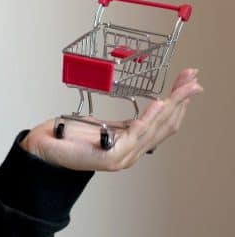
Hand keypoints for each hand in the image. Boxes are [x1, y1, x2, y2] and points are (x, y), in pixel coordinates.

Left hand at [21, 67, 203, 171]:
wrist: (42, 149)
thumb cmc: (67, 137)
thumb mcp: (100, 126)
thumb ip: (119, 124)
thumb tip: (130, 113)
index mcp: (131, 144)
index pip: (162, 123)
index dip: (177, 104)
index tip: (188, 83)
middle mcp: (132, 152)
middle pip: (165, 125)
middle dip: (181, 101)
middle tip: (194, 80)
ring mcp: (124, 156)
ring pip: (156, 128)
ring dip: (172, 105)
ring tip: (184, 88)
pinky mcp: (112, 156)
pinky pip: (136, 133)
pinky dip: (150, 116)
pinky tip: (160, 103)